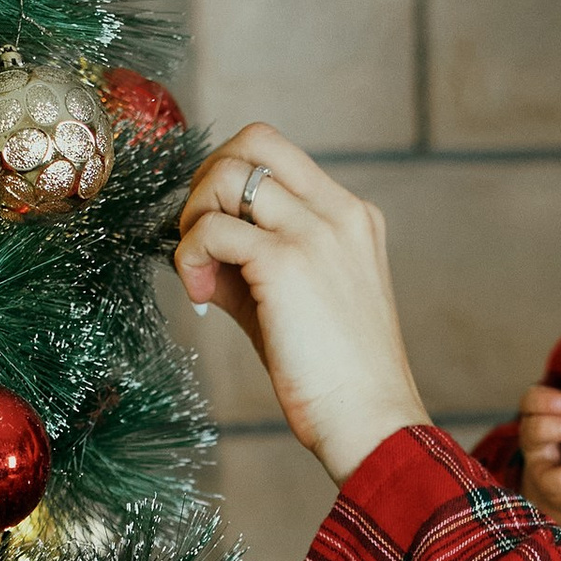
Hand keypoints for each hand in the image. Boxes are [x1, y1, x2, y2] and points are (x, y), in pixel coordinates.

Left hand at [176, 126, 429, 484]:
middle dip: (208, 178)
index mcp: (351, 216)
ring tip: (199, 270)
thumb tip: (195, 250)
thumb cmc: (334, 375)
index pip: (278, 156)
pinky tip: (201, 295)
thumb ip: (252, 264)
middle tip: (199, 236)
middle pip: (255, 139)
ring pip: (227, 174)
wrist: (369, 421)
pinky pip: (212, 228)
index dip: (232, 181)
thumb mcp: (296, 302)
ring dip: (194, 216)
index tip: (218, 233)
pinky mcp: (286, 261)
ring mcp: (316, 231)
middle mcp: (339, 212)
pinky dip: (190, 255)